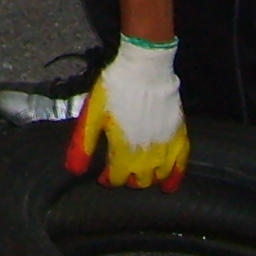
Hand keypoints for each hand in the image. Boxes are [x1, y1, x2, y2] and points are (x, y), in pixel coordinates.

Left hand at [65, 37, 187, 189]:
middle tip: (121, 170)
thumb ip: (84, 145)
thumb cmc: (115, 90)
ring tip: (140, 173)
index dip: (108, 178)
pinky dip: (174, 178)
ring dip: (148, 179)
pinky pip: (180, 167)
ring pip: (158, 178)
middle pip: (138, 182)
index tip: (103, 174)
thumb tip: (75, 171)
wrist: (145, 71)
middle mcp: (146, 157)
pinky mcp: (180, 139)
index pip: (116, 179)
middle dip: (127, 179)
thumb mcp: (92, 116)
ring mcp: (165, 149)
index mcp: (123, 153)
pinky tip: (168, 184)